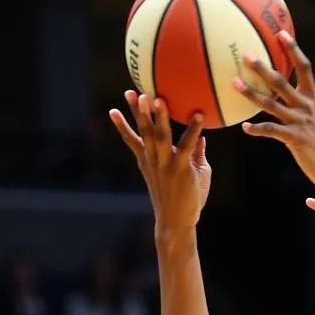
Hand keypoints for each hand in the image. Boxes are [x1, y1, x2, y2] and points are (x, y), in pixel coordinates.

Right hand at [110, 92, 209, 232]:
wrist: (177, 222)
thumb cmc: (183, 200)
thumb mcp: (186, 174)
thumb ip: (194, 154)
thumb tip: (201, 138)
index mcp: (148, 161)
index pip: (133, 139)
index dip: (122, 124)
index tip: (113, 109)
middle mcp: (154, 160)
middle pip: (143, 132)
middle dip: (137, 112)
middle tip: (132, 92)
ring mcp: (166, 164)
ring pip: (160, 136)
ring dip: (157, 117)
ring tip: (156, 98)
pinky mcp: (181, 169)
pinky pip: (187, 145)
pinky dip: (193, 130)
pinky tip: (198, 116)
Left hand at [234, 33, 314, 193]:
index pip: (304, 68)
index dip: (293, 50)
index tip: (280, 34)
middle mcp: (306, 107)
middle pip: (282, 81)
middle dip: (262, 67)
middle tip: (245, 54)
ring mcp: (299, 122)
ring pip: (271, 103)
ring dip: (250, 93)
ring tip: (234, 83)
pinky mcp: (294, 139)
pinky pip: (271, 130)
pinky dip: (257, 129)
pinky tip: (245, 127)